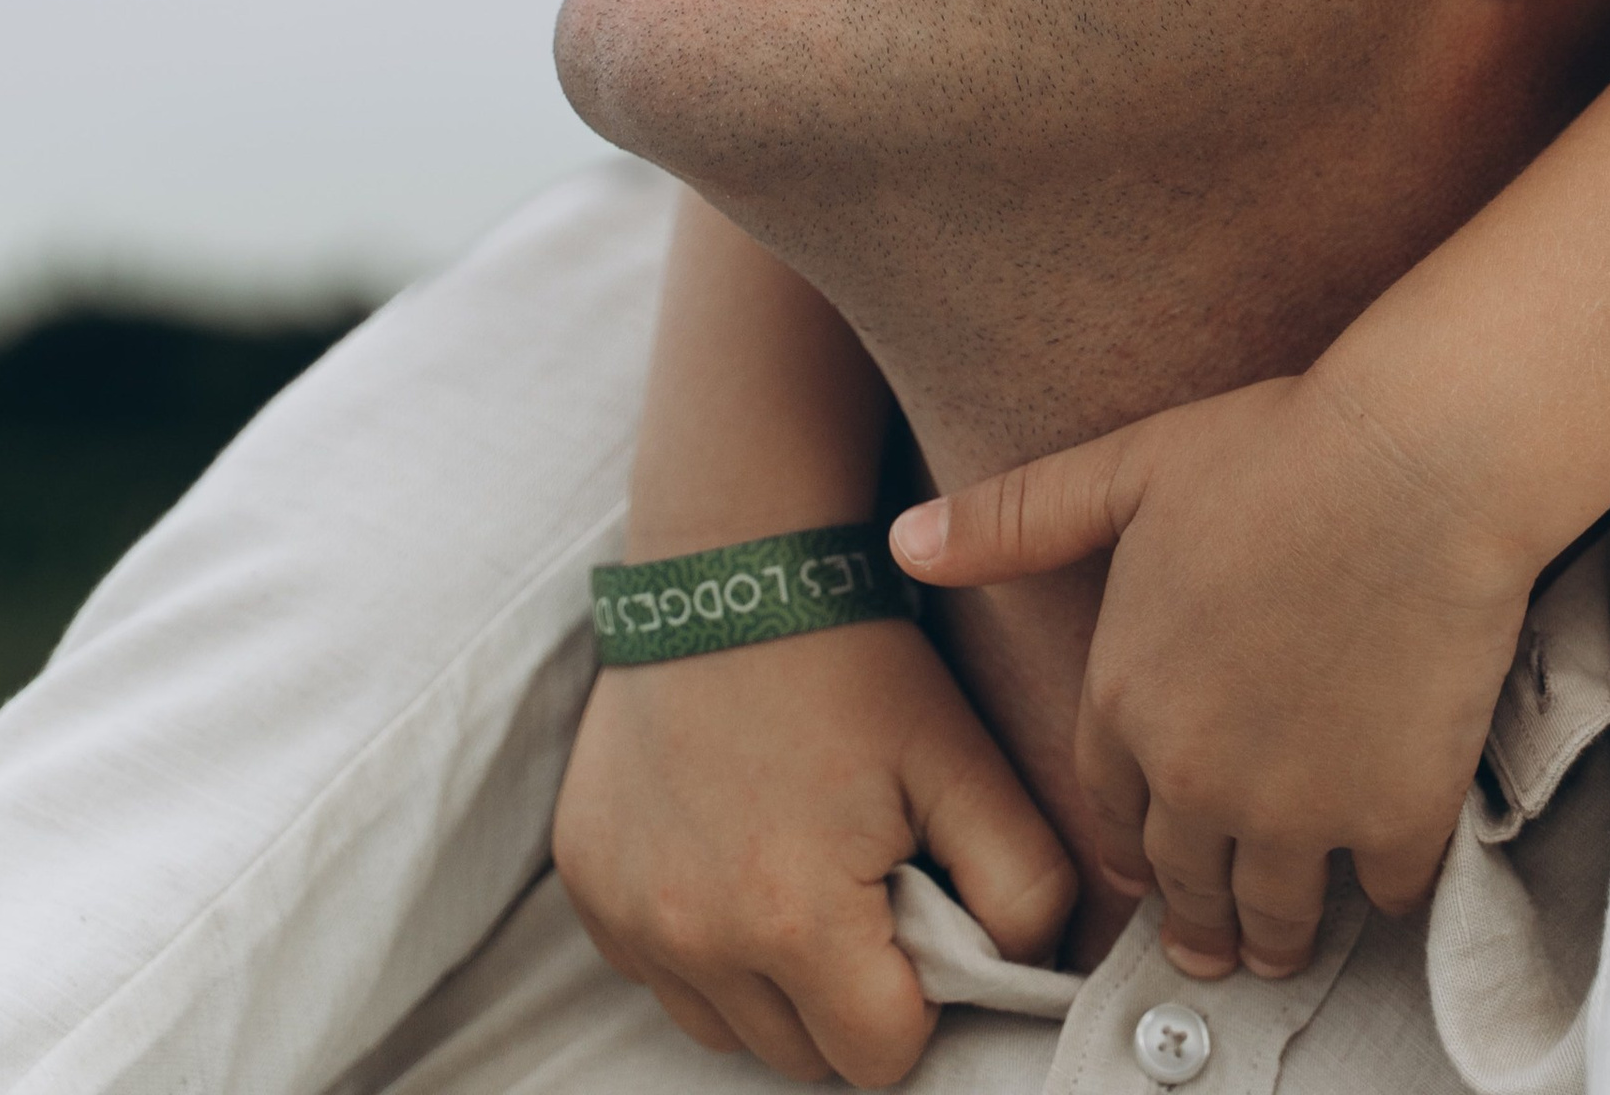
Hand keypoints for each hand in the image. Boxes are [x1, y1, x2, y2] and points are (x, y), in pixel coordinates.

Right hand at [553, 613, 1074, 1082]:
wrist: (732, 563)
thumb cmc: (855, 662)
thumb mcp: (964, 761)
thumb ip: (1025, 886)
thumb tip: (1023, 975)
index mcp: (795, 923)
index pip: (880, 1060)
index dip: (918, 1001)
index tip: (919, 913)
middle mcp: (694, 941)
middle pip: (800, 1056)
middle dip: (846, 997)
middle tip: (865, 885)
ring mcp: (628, 919)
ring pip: (725, 1028)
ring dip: (771, 981)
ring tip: (800, 866)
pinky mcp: (584, 886)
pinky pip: (659, 972)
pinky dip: (702, 942)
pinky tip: (734, 849)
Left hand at [891, 372, 1534, 985]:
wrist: (1416, 459)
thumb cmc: (1277, 447)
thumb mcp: (1128, 468)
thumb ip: (1014, 519)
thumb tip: (902, 540)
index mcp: (1126, 699)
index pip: (1109, 809)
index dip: (1132, 832)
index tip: (1150, 857)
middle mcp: (1197, 776)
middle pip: (1186, 884)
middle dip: (1197, 914)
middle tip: (1212, 939)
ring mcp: (1297, 808)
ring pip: (1275, 916)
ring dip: (1276, 932)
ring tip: (1283, 943)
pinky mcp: (1393, 816)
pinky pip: (1384, 894)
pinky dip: (1386, 886)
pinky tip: (1387, 867)